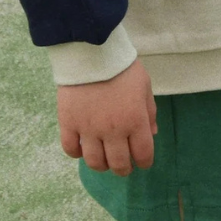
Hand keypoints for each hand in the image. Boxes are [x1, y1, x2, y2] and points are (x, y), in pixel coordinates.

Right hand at [57, 59, 157, 176]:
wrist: (92, 52)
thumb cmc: (122, 67)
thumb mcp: (144, 86)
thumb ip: (149, 111)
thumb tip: (152, 134)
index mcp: (135, 120)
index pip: (143, 154)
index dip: (144, 162)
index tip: (142, 161)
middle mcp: (113, 130)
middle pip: (118, 164)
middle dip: (123, 169)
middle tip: (123, 165)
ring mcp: (89, 129)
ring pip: (95, 162)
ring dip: (102, 165)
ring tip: (103, 158)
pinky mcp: (69, 123)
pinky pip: (71, 149)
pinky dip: (77, 153)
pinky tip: (82, 147)